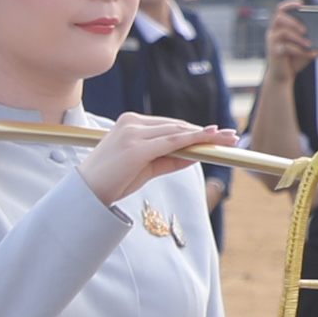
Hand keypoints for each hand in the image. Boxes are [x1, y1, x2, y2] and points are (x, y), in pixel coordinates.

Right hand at [78, 115, 226, 209]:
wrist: (87, 194)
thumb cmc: (113, 181)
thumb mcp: (145, 167)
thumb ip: (170, 158)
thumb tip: (196, 154)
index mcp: (130, 123)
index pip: (170, 125)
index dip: (195, 130)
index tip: (216, 133)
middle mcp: (131, 123)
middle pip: (177, 126)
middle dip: (205, 132)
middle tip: (230, 136)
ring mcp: (133, 133)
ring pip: (177, 131)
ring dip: (204, 135)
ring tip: (226, 139)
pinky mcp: (136, 147)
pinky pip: (172, 141)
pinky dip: (193, 139)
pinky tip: (208, 139)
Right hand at [265, 2, 315, 74]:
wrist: (283, 76)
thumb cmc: (294, 59)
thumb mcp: (305, 46)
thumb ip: (313, 38)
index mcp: (279, 26)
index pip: (280, 10)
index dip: (289, 4)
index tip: (301, 3)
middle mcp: (273, 31)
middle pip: (279, 17)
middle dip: (294, 21)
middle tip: (306, 29)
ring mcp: (272, 41)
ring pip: (284, 32)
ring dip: (299, 37)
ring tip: (310, 44)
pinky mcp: (274, 52)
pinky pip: (287, 48)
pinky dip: (301, 51)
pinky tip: (311, 54)